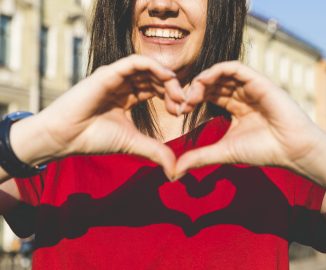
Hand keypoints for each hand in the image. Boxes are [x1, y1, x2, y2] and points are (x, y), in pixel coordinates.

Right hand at [16, 55, 184, 177]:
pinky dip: (154, 66)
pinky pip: (135, 62)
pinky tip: (168, 78)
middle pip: (154, 78)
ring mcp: (115, 77)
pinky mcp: (109, 73)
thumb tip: (176, 171)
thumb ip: (156, 152)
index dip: (171, 98)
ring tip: (178, 95)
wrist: (67, 138)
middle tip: (184, 104)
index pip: (155, 89)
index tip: (181, 112)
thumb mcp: (133, 143)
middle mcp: (122, 85)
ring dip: (167, 79)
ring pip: (148, 68)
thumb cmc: (95, 139)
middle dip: (173, 89)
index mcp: (127, 97)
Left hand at [175, 61, 320, 177]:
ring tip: (191, 95)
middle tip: (181, 103)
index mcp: (234, 107)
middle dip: (193, 90)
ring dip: (202, 81)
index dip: (191, 99)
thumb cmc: (261, 150)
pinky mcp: (258, 80)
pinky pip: (234, 67)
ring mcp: (250, 86)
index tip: (179, 111)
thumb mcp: (223, 152)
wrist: (290, 149)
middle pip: (211, 83)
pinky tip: (203, 82)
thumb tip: (175, 171)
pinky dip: (216, 71)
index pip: (208, 95)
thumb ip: (199, 157)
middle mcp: (241, 94)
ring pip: (220, 73)